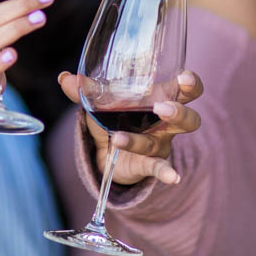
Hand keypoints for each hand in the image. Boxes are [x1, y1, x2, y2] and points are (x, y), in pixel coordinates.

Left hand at [58, 70, 202, 185]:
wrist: (106, 152)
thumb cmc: (113, 118)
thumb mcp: (101, 103)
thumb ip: (85, 91)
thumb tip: (64, 77)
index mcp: (160, 99)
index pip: (187, 89)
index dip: (191, 83)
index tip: (184, 77)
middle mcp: (166, 122)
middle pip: (188, 117)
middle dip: (179, 112)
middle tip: (162, 107)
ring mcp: (160, 144)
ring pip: (163, 142)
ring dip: (141, 140)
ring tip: (120, 138)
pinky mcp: (149, 163)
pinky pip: (160, 167)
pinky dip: (165, 173)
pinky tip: (173, 178)